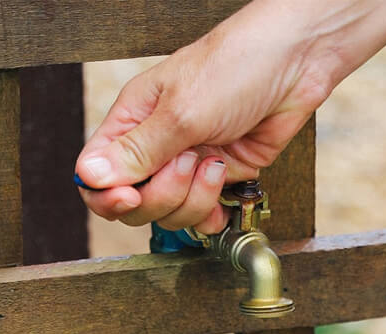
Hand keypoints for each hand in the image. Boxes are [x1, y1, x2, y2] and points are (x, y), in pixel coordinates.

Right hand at [74, 0, 385, 231]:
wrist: (295, 65)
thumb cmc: (235, 67)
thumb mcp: (181, 111)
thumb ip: (136, 151)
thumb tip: (89, 177)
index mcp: (132, 122)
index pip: (96, 176)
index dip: (107, 196)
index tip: (129, 196)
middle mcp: (155, 148)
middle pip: (135, 204)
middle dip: (163, 195)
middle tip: (188, 162)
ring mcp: (187, 167)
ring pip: (169, 214)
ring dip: (194, 199)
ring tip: (215, 163)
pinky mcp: (218, 179)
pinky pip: (201, 216)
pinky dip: (211, 213)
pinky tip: (222, 188)